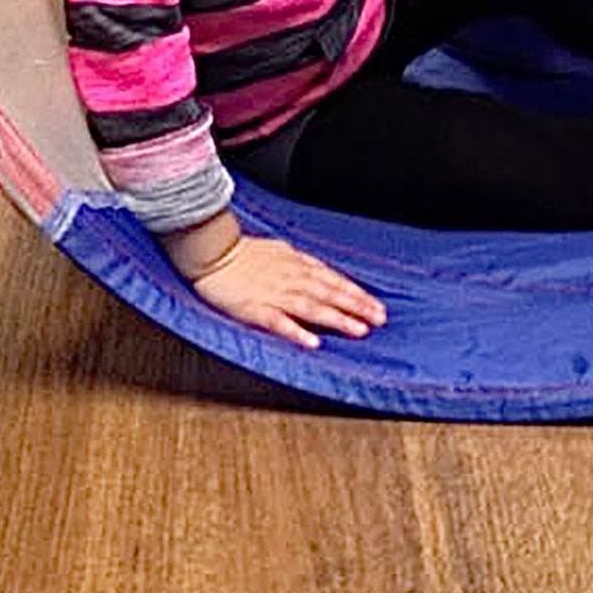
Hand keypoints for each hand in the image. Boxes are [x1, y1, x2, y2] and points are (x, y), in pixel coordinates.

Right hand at [186, 233, 387, 349]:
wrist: (212, 251)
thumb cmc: (244, 252)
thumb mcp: (280, 250)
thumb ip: (300, 263)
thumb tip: (319, 271)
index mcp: (298, 264)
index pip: (334, 280)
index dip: (357, 294)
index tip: (376, 306)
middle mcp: (292, 278)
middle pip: (331, 293)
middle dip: (357, 307)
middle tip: (380, 319)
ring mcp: (275, 293)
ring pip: (313, 307)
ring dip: (338, 319)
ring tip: (359, 331)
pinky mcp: (255, 308)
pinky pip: (279, 322)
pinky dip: (297, 332)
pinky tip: (313, 342)